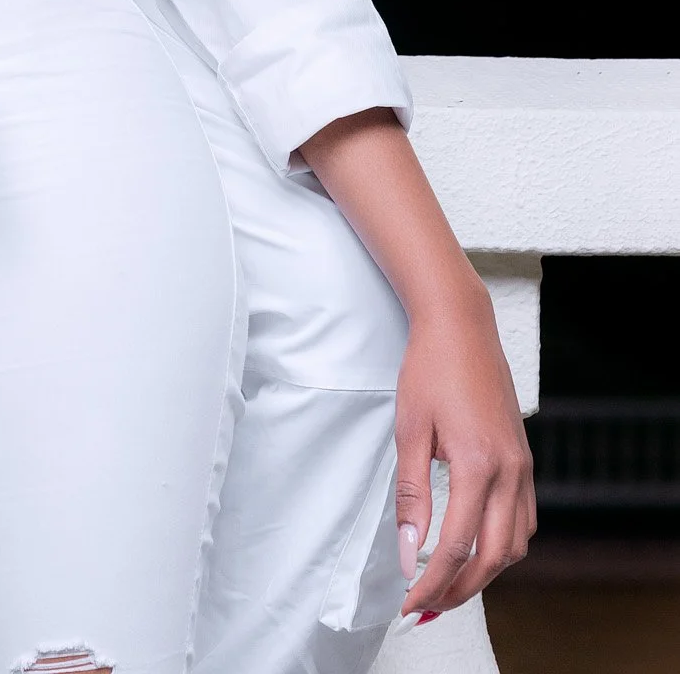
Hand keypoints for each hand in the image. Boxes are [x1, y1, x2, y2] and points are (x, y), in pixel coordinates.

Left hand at [396, 284, 535, 616]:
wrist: (461, 326)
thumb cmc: (428, 369)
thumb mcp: (409, 429)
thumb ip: (410, 494)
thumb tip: (406, 550)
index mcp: (477, 464)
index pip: (455, 546)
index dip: (431, 582)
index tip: (408, 602)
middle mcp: (509, 471)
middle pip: (492, 557)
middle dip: (459, 589)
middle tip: (426, 605)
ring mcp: (523, 467)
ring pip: (515, 544)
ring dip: (484, 572)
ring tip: (447, 584)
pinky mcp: (525, 460)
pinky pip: (523, 519)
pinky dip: (503, 545)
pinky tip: (476, 547)